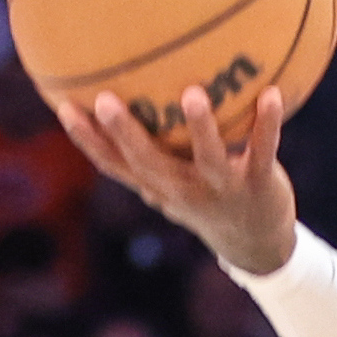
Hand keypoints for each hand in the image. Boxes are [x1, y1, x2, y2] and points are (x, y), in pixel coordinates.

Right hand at [55, 81, 301, 276]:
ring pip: (208, 158)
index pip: (115, 164)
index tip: (64, 107)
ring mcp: (221, 188)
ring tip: (192, 93)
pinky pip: (263, 150)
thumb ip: (150, 147)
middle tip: (105, 100)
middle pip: (149, 162)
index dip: (87, 140)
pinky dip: (267, 123)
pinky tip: (272, 93)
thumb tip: (113, 93)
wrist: (258, 243)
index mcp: (159, 185)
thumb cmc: (205, 197)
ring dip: (200, 127)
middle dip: (126, 132)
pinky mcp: (258, 184)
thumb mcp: (171, 180)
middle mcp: (184, 188)